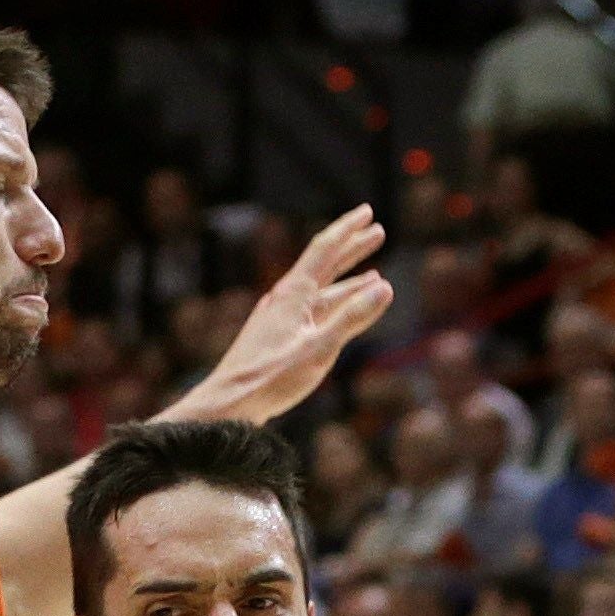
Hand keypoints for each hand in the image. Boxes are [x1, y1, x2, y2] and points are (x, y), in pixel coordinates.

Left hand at [178, 207, 393, 424]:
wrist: (228, 403)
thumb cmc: (271, 378)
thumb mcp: (319, 349)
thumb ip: (352, 318)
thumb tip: (385, 287)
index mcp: (294, 294)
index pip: (326, 249)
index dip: (349, 230)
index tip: (368, 212)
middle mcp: (285, 299)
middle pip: (324, 265)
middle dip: (352, 249)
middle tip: (377, 233)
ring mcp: (279, 317)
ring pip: (320, 292)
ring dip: (348, 282)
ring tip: (373, 277)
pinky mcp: (275, 337)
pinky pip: (311, 312)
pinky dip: (332, 307)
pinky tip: (336, 315)